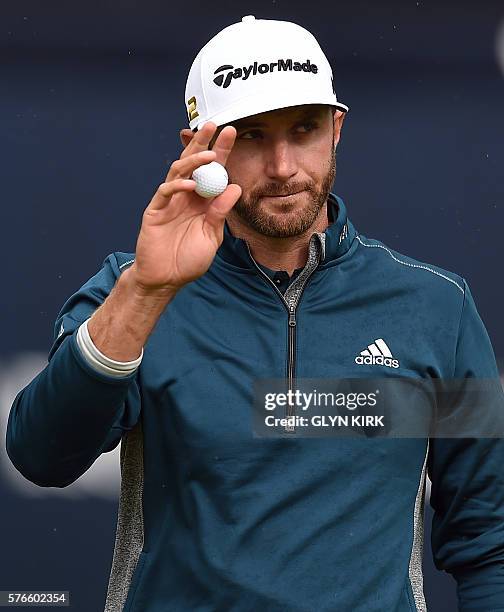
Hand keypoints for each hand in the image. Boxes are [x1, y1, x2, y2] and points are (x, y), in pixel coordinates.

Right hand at [130, 122, 240, 295]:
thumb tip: (234, 188)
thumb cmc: (188, 260)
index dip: (221, 152)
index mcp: (201, 202)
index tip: (232, 134)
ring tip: (208, 153)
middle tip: (215, 126)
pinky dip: (177, 186)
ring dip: (193, 160)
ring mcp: (169, 202)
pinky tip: (190, 185)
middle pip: (193, 163)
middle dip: (203, 143)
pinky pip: (165, 192)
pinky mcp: (155, 211)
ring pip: (178, 171)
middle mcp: (185, 197)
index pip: (212, 171)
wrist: (165, 279)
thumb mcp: (212, 236)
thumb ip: (220, 213)